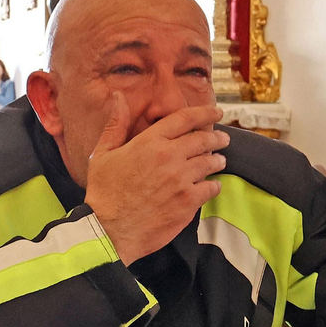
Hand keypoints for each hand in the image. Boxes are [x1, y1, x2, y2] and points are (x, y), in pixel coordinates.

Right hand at [84, 94, 228, 264]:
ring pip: (210, 163)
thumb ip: (115, 124)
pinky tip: (212, 186)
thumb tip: (118, 97)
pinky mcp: (188, 202)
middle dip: (216, 137)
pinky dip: (213, 185)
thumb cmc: (103, 192)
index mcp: (150, 141)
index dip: (205, 112)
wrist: (108, 229)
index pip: (185, 119)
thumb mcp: (103, 153)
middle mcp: (169, 157)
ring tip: (219, 161)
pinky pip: (211, 188)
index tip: (216, 111)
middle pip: (203, 139)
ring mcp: (181, 180)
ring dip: (217, 160)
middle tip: (222, 138)